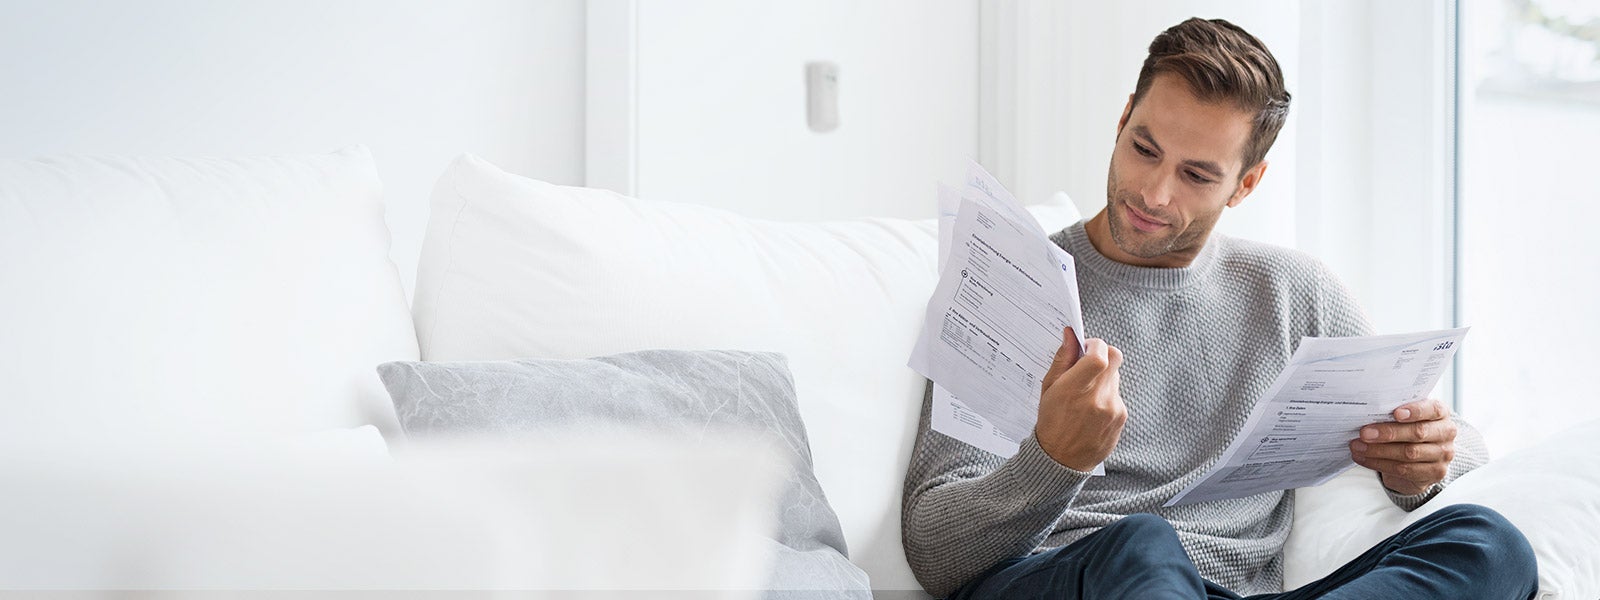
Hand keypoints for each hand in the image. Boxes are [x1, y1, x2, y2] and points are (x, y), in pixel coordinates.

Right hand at [1034, 326, 1126, 471]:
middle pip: (1115, 358)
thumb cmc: (1051, 423)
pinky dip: (1107, 396)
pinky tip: (1092, 410)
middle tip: (1088, 364)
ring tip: (1085, 394)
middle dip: (1102, 355)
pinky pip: (1117, 395)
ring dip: (1103, 378)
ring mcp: (1113, 409)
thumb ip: (1062, 360)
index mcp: (1075, 389)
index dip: (1095, 345)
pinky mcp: (1122, 418)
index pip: (1100, 354)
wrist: (1061, 460)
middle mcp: (1098, 398)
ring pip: (1115, 377)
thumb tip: (1071, 336)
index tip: (1087, 347)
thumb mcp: (1048, 389)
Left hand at [1349, 398, 1457, 495]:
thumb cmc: (1408, 429)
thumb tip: (1366, 411)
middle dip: (1388, 433)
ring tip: (1357, 447)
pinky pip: (1405, 470)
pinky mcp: (1435, 473)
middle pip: (1418, 433)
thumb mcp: (1406, 417)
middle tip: (1364, 433)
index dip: (1415, 411)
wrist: (1421, 457)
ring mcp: (1443, 454)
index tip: (1395, 413)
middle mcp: (1446, 433)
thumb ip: (1394, 412)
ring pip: (1409, 454)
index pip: (1433, 409)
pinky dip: (1379, 464)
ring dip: (1378, 451)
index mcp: (1440, 413)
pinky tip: (1363, 459)